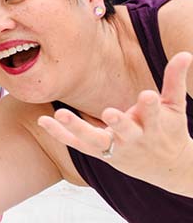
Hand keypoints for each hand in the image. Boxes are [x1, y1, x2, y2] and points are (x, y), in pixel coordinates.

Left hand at [39, 52, 192, 188]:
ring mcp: (115, 147)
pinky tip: (43, 120)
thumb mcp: (174, 107)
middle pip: (125, 132)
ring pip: (95, 140)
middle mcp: (134, 138)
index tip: (147, 95)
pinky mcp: (98, 152)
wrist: (166, 168)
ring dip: (78, 127)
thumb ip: (175, 80)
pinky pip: (76, 144)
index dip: (150, 106)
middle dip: (119, 123)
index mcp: (155, 126)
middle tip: (110, 113)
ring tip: (61, 114)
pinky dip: (60, 134)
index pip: (154, 115)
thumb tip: (185, 53)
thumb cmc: (169, 130)